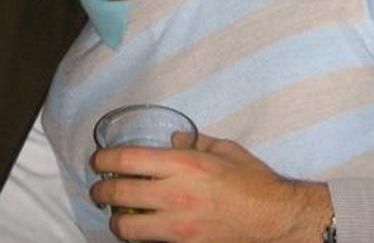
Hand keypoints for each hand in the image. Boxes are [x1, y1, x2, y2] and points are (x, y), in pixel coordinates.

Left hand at [90, 133, 331, 242]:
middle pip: (118, 194)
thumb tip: (174, 140)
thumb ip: (195, 142)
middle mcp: (174, 194)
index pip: (127, 161)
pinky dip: (139, 235)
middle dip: (100, 191)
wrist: (274, 219)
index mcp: (183, 165)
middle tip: (99, 189)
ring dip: (115, 220)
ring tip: (116, 213)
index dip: (104, 160)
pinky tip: (142, 227)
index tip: (98, 161)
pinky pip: (149, 241)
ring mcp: (177, 225)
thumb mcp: (224, 149)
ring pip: (126, 228)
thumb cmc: (253, 180)